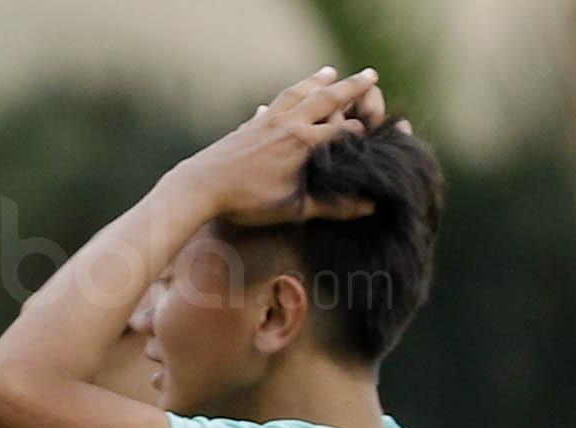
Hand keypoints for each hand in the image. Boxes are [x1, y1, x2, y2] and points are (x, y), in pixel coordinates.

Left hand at [179, 67, 385, 226]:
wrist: (198, 188)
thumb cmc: (246, 201)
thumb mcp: (293, 208)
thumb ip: (333, 207)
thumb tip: (371, 208)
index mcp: (303, 142)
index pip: (345, 129)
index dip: (364, 130)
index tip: (376, 131)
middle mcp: (288, 124)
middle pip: (327, 98)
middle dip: (351, 86)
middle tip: (371, 75)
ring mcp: (266, 121)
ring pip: (297, 93)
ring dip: (316, 81)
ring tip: (329, 72)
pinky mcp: (248, 126)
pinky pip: (271, 106)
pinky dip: (282, 99)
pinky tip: (277, 102)